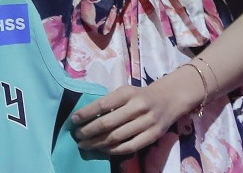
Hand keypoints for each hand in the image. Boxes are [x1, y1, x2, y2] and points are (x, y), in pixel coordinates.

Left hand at [72, 81, 187, 154]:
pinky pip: (130, 146)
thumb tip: (85, 117)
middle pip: (108, 123)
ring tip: (86, 145)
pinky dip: (114, 150)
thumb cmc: (140, 95)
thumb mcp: (126, 92)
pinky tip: (103, 149)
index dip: (86, 113)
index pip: (102, 105)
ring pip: (117, 137)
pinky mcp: (153, 135)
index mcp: (127, 93)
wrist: (169, 99)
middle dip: (89, 131)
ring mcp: (146, 122)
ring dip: (98, 143)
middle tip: (77, 136)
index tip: (73, 120)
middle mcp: (137, 107)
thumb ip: (110, 102)